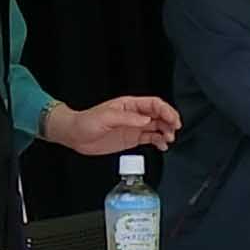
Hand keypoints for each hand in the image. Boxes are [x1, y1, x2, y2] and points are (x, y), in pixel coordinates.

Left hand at [48, 93, 177, 156]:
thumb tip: (146, 120)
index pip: (153, 104)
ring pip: (157, 127)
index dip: (166, 110)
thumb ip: (127, 118)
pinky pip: (150, 138)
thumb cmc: (86, 122)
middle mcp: (134, 115)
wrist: (75, 135)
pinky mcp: (131, 139)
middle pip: (159, 115)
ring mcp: (134, 127)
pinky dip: (158, 141)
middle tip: (174, 130)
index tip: (172, 120)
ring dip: (165, 132)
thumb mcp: (106, 117)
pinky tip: (162, 145)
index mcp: (129, 105)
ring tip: (169, 139)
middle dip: (169, 121)